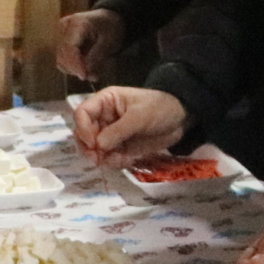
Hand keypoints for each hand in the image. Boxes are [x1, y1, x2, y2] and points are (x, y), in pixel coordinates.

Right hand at [55, 8, 126, 81]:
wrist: (108, 18)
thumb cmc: (110, 27)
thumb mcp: (109, 42)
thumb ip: (96, 57)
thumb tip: (86, 74)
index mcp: (77, 23)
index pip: (69, 48)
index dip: (75, 65)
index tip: (84, 76)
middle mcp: (64, 27)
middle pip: (62, 55)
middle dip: (76, 70)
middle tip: (93, 77)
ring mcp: (60, 33)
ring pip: (61, 59)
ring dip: (75, 70)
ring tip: (92, 73)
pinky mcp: (60, 40)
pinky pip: (63, 59)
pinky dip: (73, 66)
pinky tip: (85, 67)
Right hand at [70, 86, 187, 167]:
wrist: (181, 119)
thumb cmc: (160, 108)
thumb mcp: (139, 116)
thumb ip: (118, 131)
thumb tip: (98, 145)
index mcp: (105, 101)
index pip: (82, 113)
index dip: (83, 128)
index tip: (93, 143)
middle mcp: (103, 117)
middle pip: (83, 133)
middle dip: (89, 148)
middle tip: (98, 160)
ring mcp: (111, 133)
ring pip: (93, 149)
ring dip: (102, 158)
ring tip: (119, 160)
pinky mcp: (120, 147)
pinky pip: (108, 157)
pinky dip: (113, 162)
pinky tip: (126, 161)